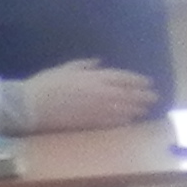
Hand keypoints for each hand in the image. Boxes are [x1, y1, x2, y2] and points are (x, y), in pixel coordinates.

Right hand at [17, 60, 160, 132]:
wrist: (31, 105)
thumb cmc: (46, 84)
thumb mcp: (65, 68)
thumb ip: (85, 65)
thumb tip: (99, 63)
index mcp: (94, 78)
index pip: (123, 78)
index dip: (138, 80)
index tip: (149, 82)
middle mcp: (101, 94)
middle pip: (129, 94)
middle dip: (143, 95)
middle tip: (155, 97)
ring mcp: (98, 110)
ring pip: (124, 110)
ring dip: (137, 109)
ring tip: (147, 109)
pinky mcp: (91, 124)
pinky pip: (113, 123)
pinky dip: (124, 121)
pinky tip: (130, 121)